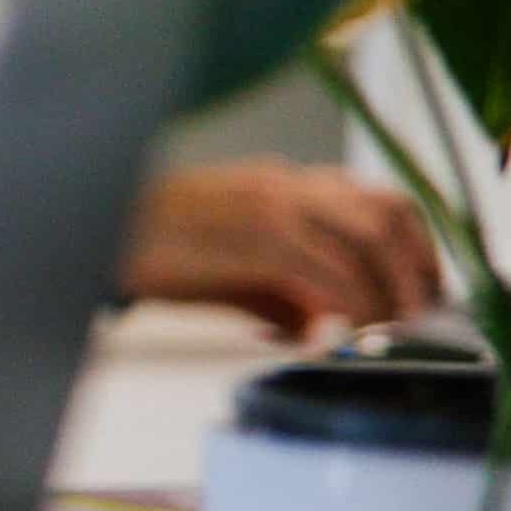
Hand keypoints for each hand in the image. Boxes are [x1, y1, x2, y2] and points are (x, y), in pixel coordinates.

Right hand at [122, 157, 443, 338]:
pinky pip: (326, 271)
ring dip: (386, 290)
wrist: (88, 234)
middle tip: (413, 315)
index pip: (378, 199)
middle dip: (412, 271)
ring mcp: (270, 206)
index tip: (421, 288)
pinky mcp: (253, 237)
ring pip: (366, 240)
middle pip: (385, 215)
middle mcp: (284, 183)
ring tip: (381, 327)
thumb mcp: (230, 266)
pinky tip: (340, 329)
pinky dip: (347, 303)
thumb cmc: (152, 251)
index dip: (415, 245)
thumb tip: (320, 324)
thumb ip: (282, 288)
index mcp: (280, 181)